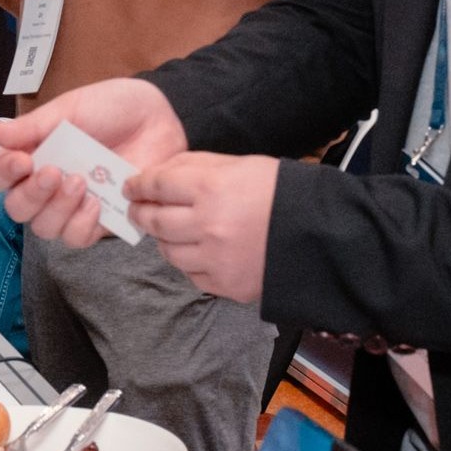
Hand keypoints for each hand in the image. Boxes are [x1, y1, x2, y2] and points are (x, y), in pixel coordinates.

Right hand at [0, 79, 189, 248]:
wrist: (157, 116)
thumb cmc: (111, 107)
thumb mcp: (70, 109)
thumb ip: (32, 127)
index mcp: (33, 155)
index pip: (0, 177)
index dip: (4, 174)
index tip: (22, 160)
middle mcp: (47, 185)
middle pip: (18, 209)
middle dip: (31, 194)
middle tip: (54, 172)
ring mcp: (73, 205)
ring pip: (46, 229)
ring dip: (57, 209)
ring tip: (79, 183)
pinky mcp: (102, 220)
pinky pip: (79, 238)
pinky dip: (82, 224)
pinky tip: (96, 202)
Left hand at [129, 151, 276, 304]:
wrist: (320, 234)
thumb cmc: (281, 192)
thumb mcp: (240, 165)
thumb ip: (197, 166)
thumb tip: (160, 172)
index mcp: (211, 188)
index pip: (157, 185)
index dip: (138, 185)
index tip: (130, 187)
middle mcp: (208, 225)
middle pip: (156, 221)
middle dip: (141, 213)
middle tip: (137, 209)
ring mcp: (215, 259)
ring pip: (168, 252)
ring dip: (163, 240)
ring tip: (166, 231)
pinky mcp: (226, 285)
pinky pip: (192, 275)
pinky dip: (189, 262)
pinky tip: (196, 251)